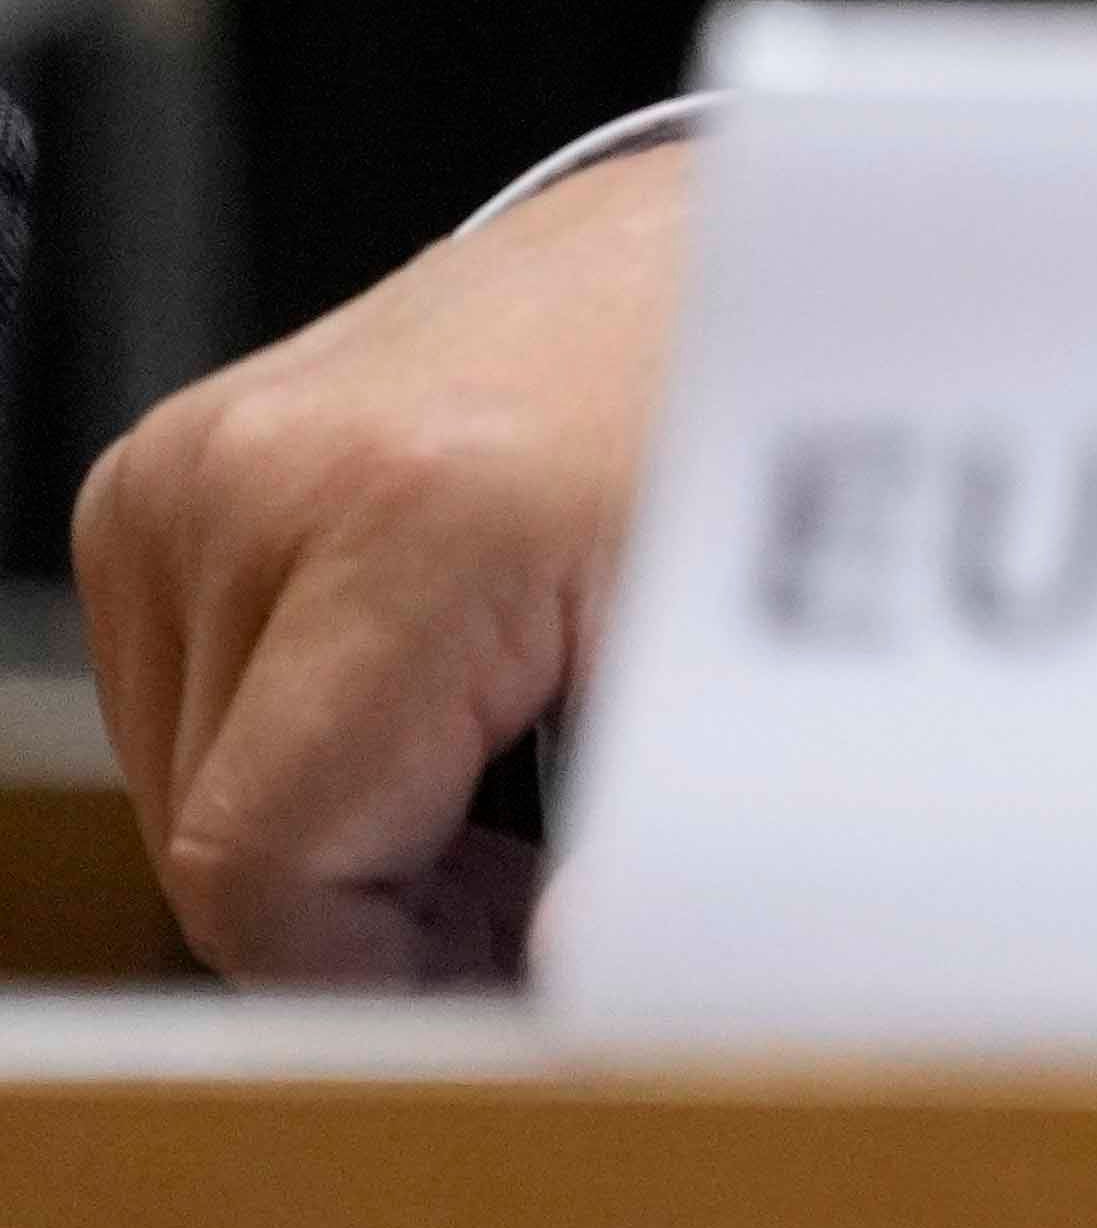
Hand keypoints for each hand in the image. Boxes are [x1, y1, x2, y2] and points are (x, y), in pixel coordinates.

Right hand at [75, 144, 698, 984]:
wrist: (772, 238)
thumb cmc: (783, 418)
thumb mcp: (742, 652)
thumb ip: (664, 847)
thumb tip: (576, 989)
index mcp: (407, 520)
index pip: (258, 866)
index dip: (374, 974)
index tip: (502, 970)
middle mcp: (263, 474)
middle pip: (211, 832)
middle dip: (368, 903)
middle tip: (542, 878)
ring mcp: (199, 456)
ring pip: (184, 771)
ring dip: (328, 819)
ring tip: (510, 780)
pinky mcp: (181, 457)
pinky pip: (186, 681)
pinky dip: (296, 732)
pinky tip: (441, 705)